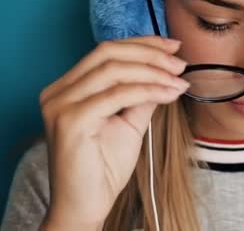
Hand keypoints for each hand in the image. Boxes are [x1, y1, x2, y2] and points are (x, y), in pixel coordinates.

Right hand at [39, 36, 189, 228]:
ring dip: (153, 72)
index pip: (106, 51)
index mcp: (68, 87)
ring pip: (113, 70)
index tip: (174, 46)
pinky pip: (117, 95)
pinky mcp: (70, 121)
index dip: (142, 44)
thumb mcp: (129, 122)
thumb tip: (167, 72)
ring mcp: (60, 105)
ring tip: (178, 80)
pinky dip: (147, 90)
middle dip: (150, 54)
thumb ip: (142, 95)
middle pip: (107, 53)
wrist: (88, 205)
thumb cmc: (104, 167)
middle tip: (180, 64)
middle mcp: (58, 91)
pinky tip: (168, 94)